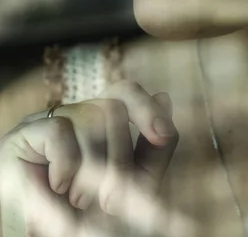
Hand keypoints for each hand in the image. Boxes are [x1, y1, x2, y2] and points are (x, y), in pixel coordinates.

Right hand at [0, 80, 193, 235]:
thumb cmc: (86, 218)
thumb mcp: (131, 187)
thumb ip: (152, 149)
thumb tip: (164, 97)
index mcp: (95, 125)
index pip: (123, 92)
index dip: (146, 107)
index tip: (162, 135)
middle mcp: (71, 117)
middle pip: (112, 106)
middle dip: (120, 157)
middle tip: (111, 200)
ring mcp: (44, 122)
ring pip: (91, 116)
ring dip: (94, 169)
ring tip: (80, 199)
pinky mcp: (21, 136)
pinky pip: (60, 130)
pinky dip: (66, 167)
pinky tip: (57, 188)